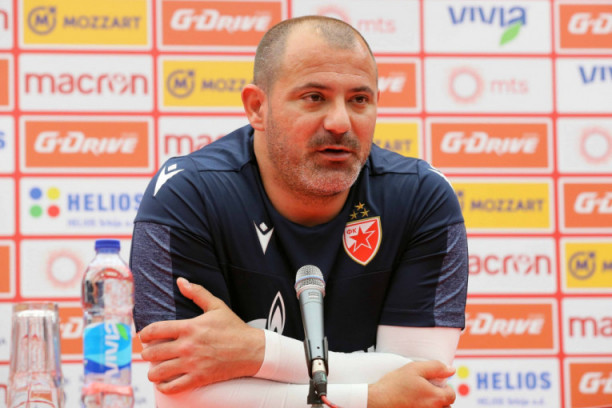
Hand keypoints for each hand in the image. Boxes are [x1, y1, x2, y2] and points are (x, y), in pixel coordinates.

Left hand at [138, 277, 264, 393]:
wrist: (252, 350)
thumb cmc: (233, 327)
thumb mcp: (216, 306)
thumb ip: (197, 293)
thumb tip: (180, 281)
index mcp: (189, 327)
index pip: (155, 330)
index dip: (144, 334)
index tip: (145, 337)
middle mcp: (187, 346)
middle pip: (152, 353)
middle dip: (147, 353)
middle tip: (150, 353)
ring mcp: (192, 364)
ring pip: (158, 372)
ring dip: (153, 371)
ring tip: (157, 368)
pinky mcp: (198, 379)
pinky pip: (172, 387)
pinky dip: (164, 386)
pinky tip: (165, 381)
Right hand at [367, 360, 455, 407]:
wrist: (377, 401)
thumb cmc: (394, 386)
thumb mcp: (414, 369)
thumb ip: (436, 367)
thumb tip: (451, 370)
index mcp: (436, 398)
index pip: (452, 394)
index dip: (444, 386)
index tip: (432, 383)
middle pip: (446, 405)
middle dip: (440, 398)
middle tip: (425, 391)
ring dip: (432, 405)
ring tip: (418, 398)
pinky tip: (413, 403)